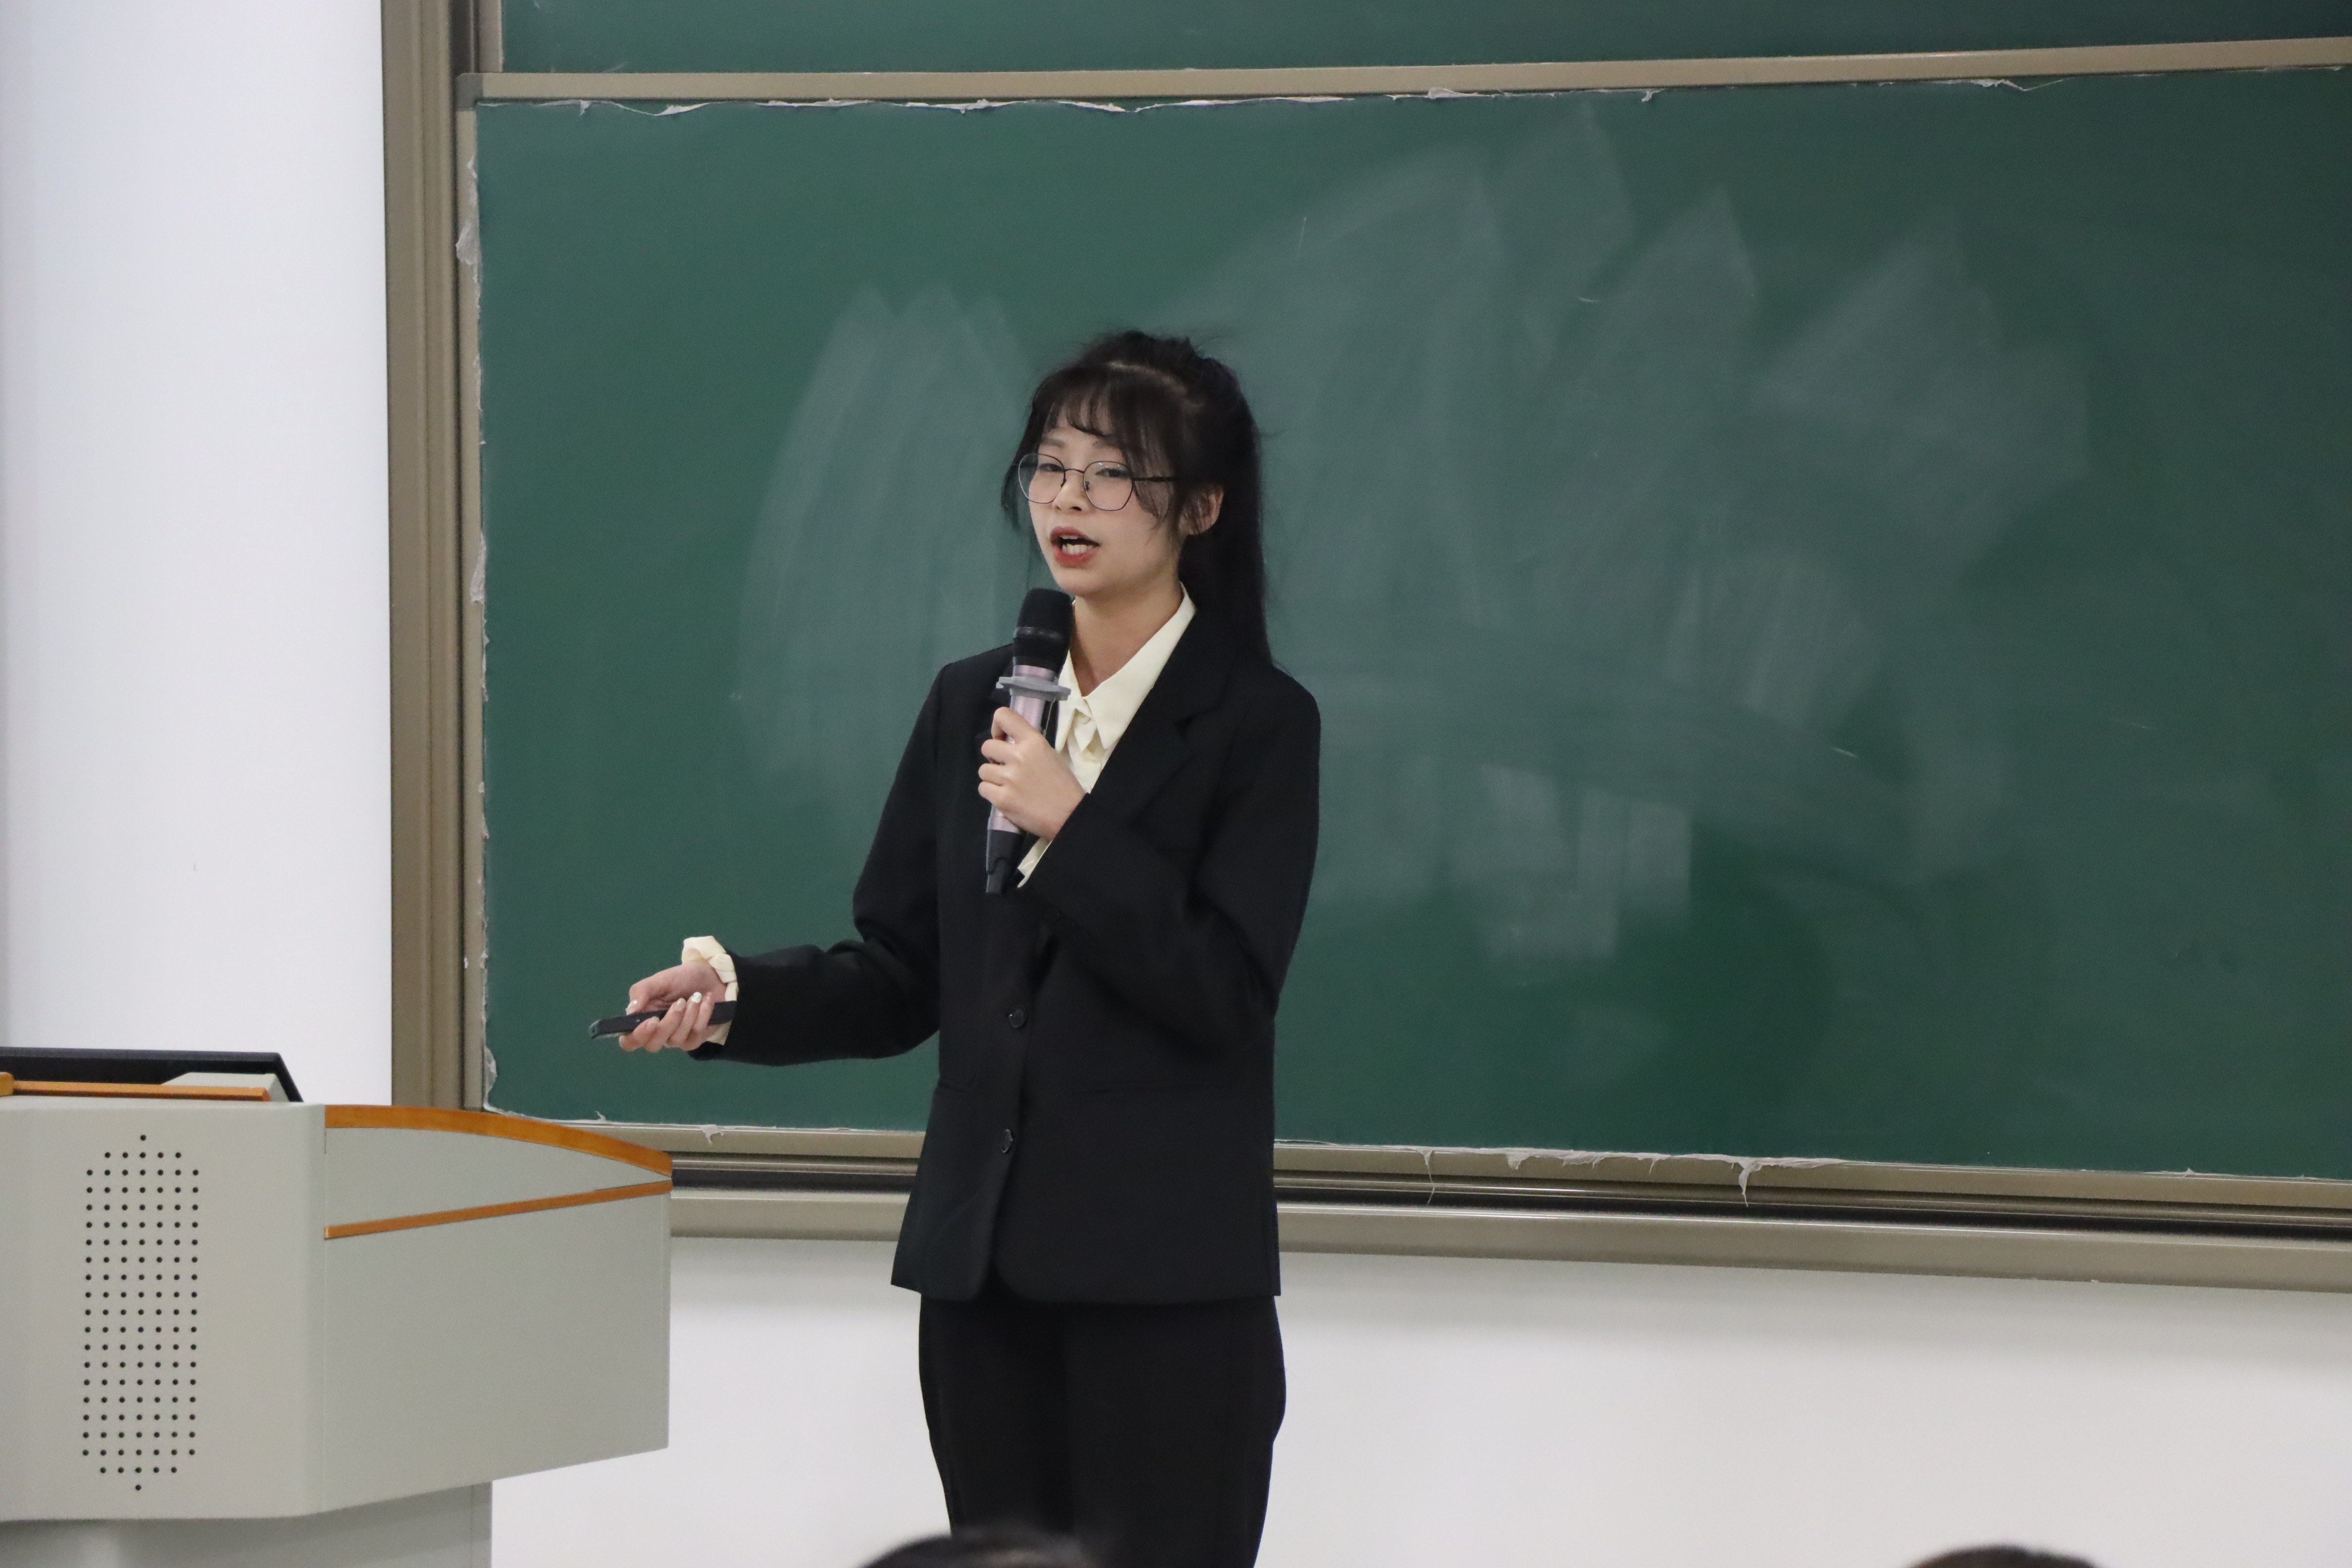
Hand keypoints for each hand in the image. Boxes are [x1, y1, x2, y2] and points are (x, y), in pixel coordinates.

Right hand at [618, 960, 725, 1052]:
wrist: (710, 976)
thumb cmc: (680, 979)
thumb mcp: (659, 980)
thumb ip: (641, 992)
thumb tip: (630, 1011)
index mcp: (643, 1020)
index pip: (630, 1041)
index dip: (637, 1036)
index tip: (651, 1021)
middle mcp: (658, 1034)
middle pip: (653, 1044)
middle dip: (668, 1023)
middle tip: (680, 1002)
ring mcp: (677, 1039)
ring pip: (677, 1039)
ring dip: (689, 1015)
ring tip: (696, 996)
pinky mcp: (696, 1038)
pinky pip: (696, 1034)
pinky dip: (703, 1015)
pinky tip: (706, 1000)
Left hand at [978, 707, 1084, 840]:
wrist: (1070, 816)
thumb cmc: (1063, 785)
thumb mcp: (1049, 754)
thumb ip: (1028, 746)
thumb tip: (1005, 743)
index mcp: (1034, 741)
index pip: (1003, 716)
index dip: (997, 727)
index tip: (1002, 738)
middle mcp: (1019, 756)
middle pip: (987, 747)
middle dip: (993, 757)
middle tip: (1006, 767)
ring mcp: (1009, 778)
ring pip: (983, 770)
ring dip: (992, 777)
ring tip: (1007, 785)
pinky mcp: (1002, 799)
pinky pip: (983, 788)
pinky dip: (992, 793)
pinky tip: (1006, 796)